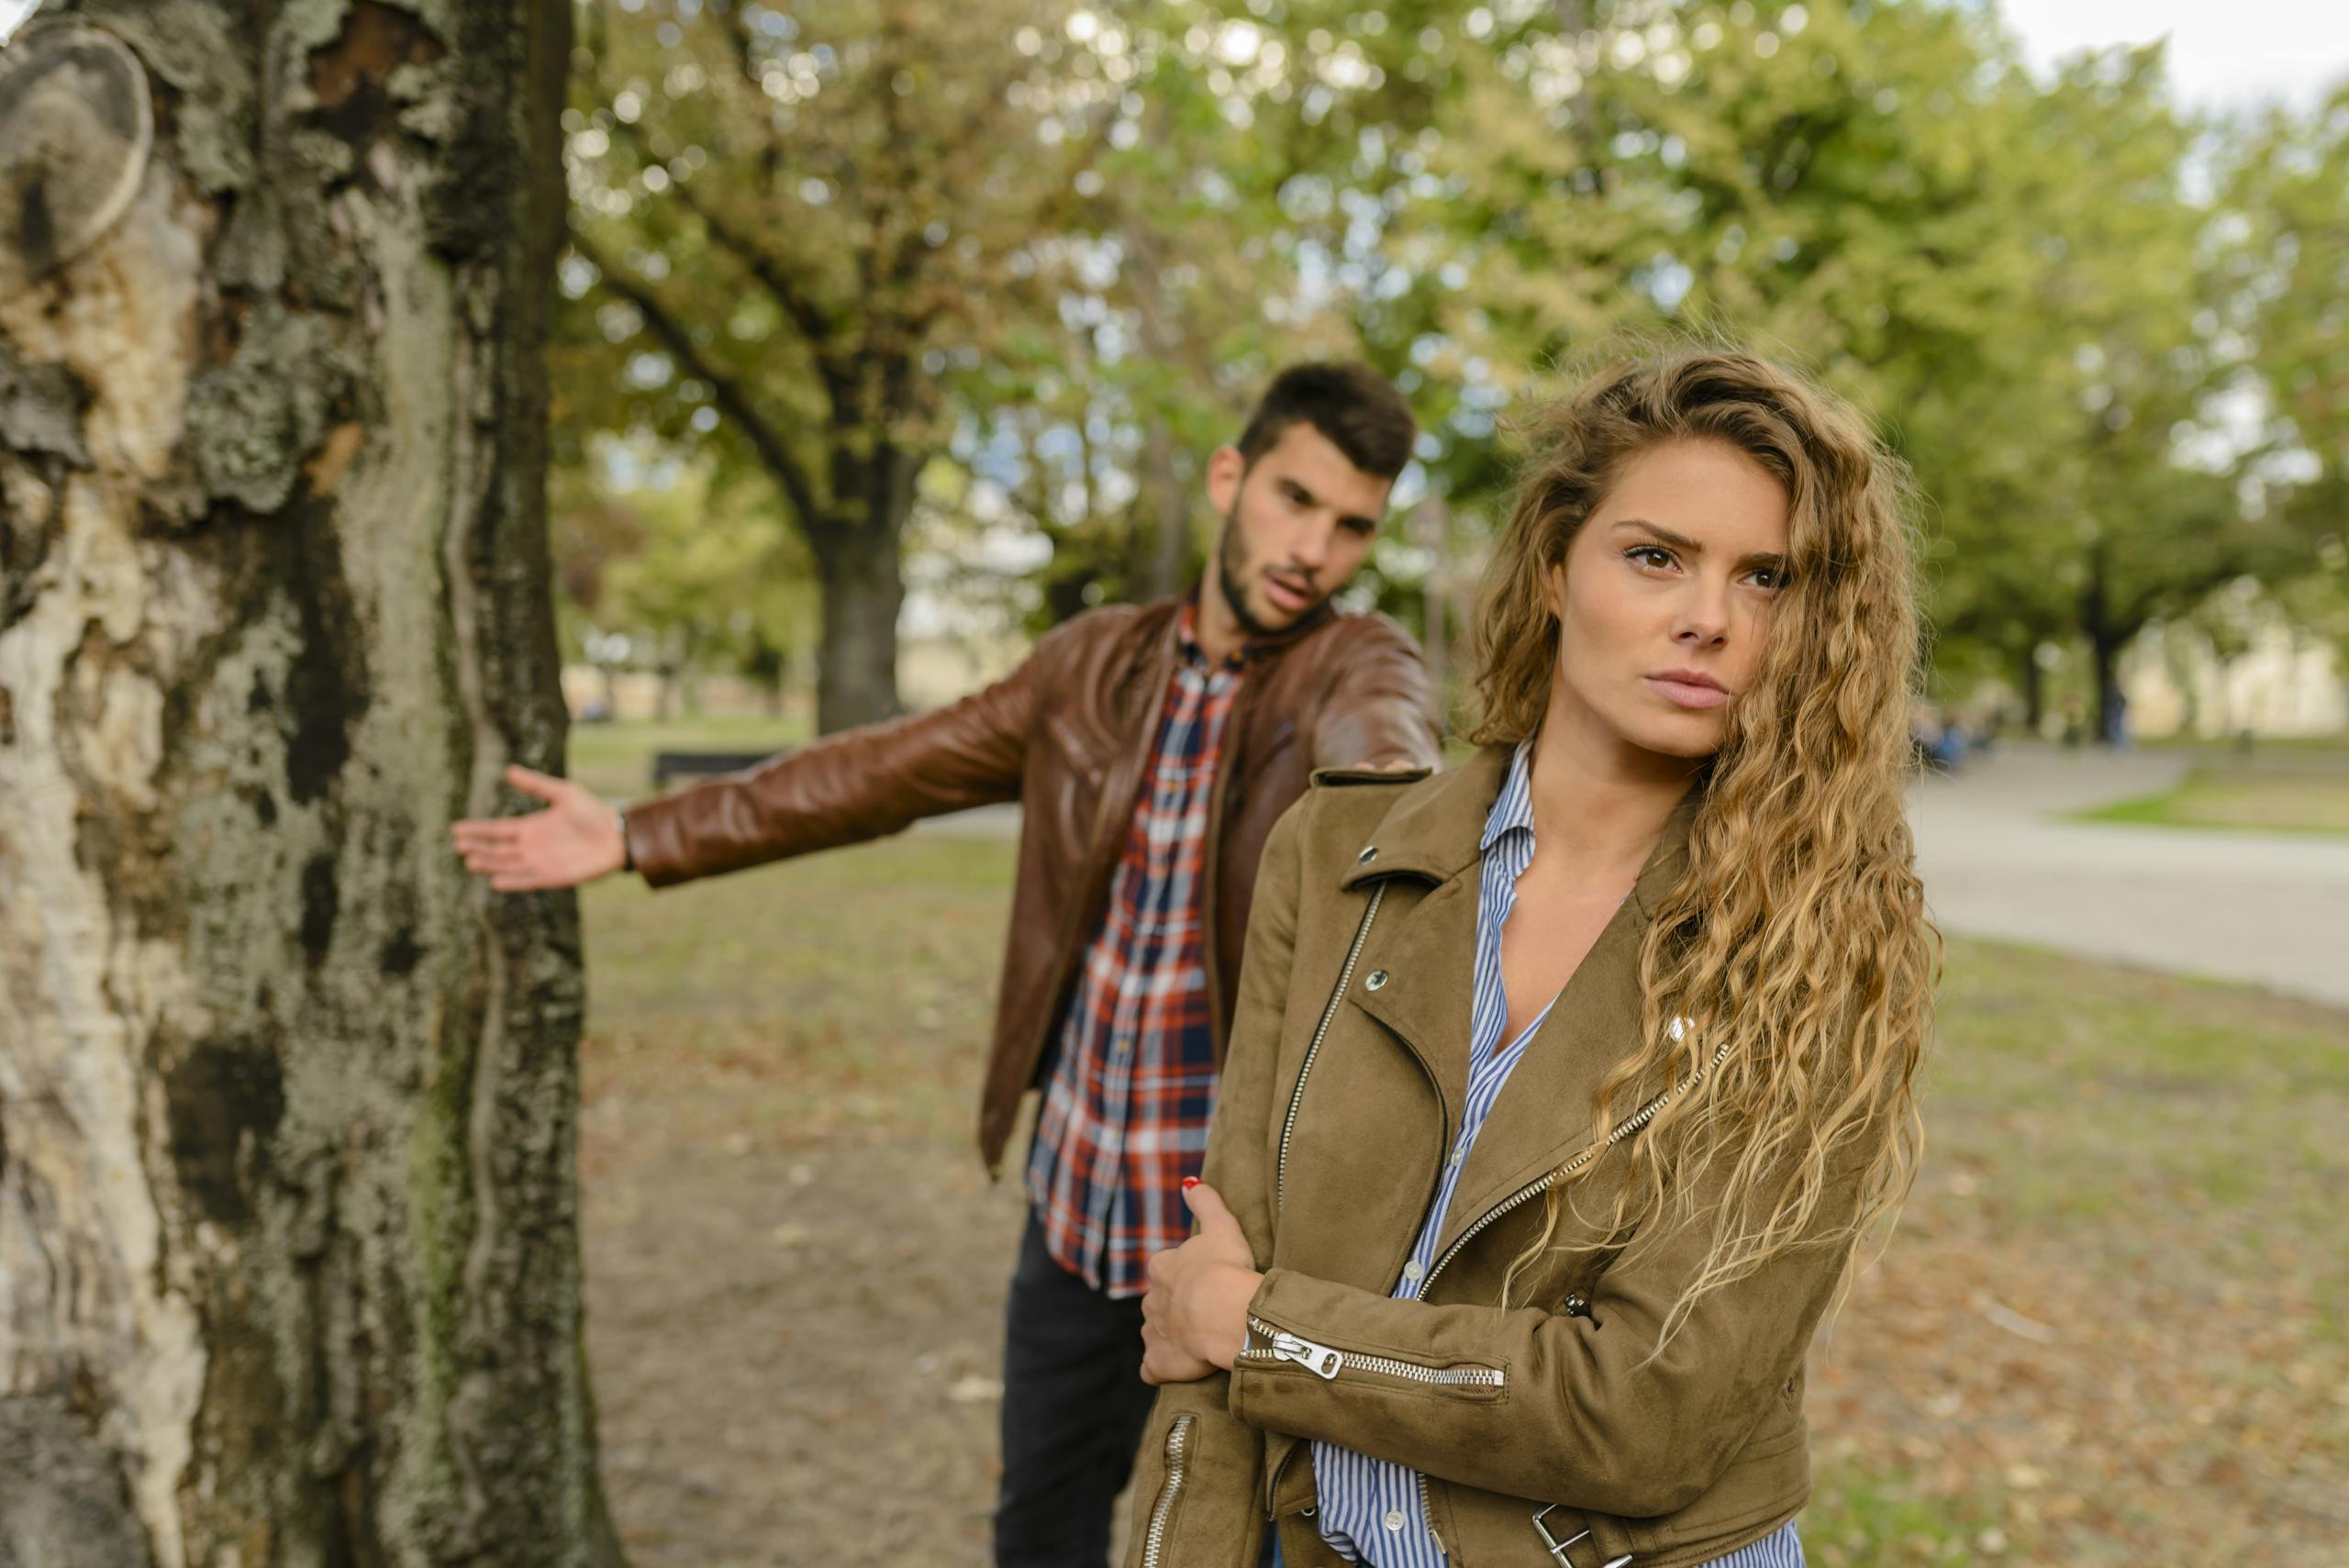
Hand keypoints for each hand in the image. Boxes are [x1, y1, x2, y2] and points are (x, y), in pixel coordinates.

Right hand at [450, 765, 627, 891]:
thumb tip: (508, 770)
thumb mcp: (563, 793)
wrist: (618, 834)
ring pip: (508, 865)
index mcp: (531, 827)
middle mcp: (531, 847)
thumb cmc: (593, 812)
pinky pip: (528, 881)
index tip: (455, 829)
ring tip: (471, 861)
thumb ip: (536, 785)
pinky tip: (495, 881)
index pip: (497, 830)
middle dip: (478, 848)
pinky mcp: (553, 877)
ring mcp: (541, 863)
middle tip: (459, 846)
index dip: (477, 830)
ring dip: (490, 864)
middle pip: (497, 849)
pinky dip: (512, 882)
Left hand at [1139, 1179, 1261, 1385]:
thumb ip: (1206, 1202)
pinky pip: (1152, 1369)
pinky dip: (1158, 1369)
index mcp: (1163, 1268)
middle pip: (1158, 1301)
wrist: (1223, 1312)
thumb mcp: (1220, 1226)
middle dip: (1174, 1307)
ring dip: (1168, 1336)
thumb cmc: (1225, 1267)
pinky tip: (1172, 1369)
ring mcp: (1154, 1333)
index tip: (1202, 1280)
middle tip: (1203, 1312)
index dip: (1182, 1275)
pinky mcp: (1159, 1363)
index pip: (1164, 1268)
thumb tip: (1189, 1182)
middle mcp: (1152, 1299)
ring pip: (1154, 1332)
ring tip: (1195, 1341)